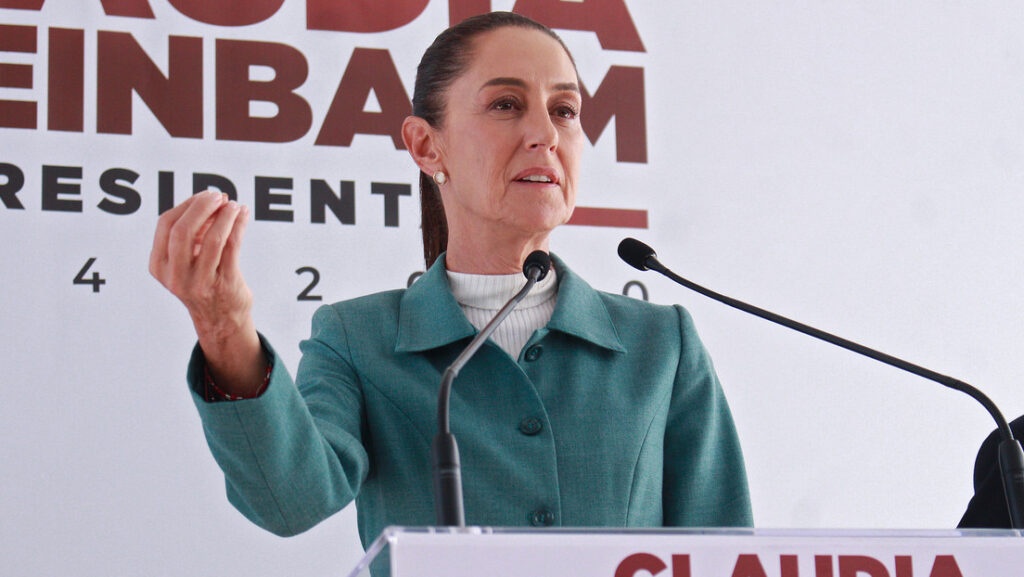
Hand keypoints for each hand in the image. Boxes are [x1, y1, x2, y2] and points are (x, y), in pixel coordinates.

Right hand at [149, 190, 265, 392]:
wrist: (220, 321)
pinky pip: (232, 246)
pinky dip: (238, 225)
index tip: (203, 197)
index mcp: (160, 266)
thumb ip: (190, 234)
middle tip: (218, 196)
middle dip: (202, 206)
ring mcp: (200, 281)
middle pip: (183, 230)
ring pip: (212, 238)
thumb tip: (209, 201)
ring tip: (234, 205)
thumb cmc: (202, 282)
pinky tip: (243, 215)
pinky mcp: (225, 283)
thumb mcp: (184, 261)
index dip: (186, 205)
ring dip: (225, 215)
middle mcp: (176, 276)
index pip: (166, 225)